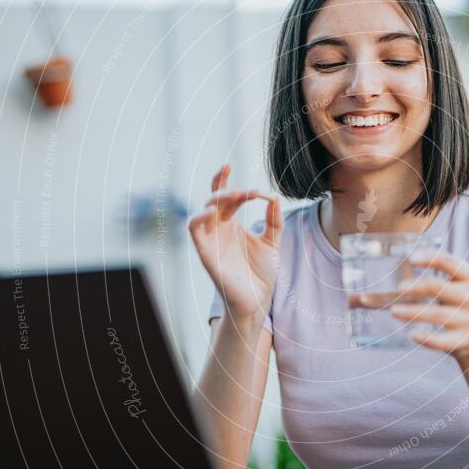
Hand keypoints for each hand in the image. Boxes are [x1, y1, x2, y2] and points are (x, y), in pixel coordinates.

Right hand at [189, 164, 282, 321]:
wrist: (257, 300)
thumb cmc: (261, 273)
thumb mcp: (272, 242)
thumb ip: (274, 221)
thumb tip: (274, 197)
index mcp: (232, 224)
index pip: (224, 195)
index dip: (226, 179)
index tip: (233, 167)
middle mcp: (219, 228)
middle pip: (215, 197)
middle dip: (230, 189)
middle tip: (249, 192)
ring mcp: (211, 238)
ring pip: (204, 208)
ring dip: (218, 198)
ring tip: (236, 196)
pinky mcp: (205, 251)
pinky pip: (194, 228)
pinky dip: (200, 216)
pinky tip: (215, 212)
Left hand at [388, 250, 468, 363]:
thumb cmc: (460, 311)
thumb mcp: (455, 291)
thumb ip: (429, 284)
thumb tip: (375, 287)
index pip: (449, 262)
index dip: (430, 258)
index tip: (411, 259)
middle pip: (440, 288)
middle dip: (418, 286)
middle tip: (399, 287)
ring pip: (438, 314)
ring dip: (413, 312)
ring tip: (393, 311)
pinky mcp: (466, 341)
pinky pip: (444, 340)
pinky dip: (428, 338)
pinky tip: (412, 335)